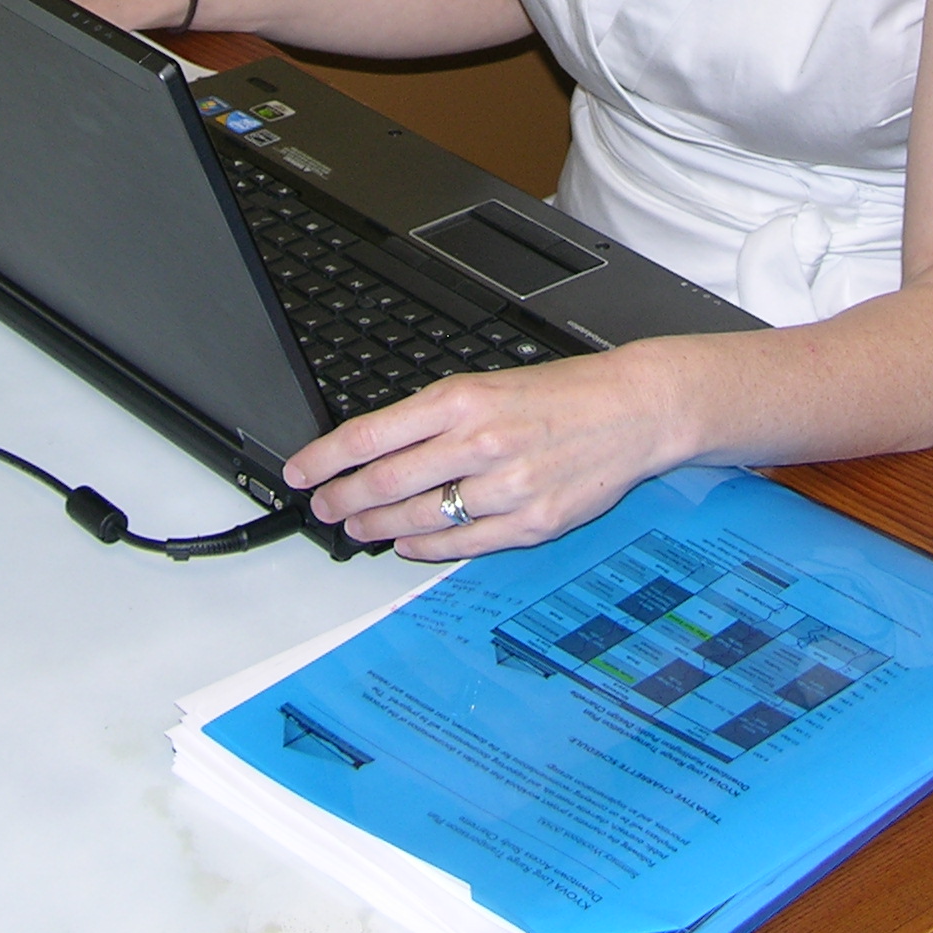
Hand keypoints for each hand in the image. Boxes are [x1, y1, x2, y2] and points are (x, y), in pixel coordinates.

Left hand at [283, 347, 691, 560]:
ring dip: (377, 528)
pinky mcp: (531, 523)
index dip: (325, 458)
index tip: (300, 472)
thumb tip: (376, 448)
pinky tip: (406, 544)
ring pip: (419, 519)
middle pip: (386, 483)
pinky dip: (425, 548)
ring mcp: (505, 488)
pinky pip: (462, 544)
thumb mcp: (487, 385)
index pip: (371, 435)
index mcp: (461, 400)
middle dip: (342, 499)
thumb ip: (433, 417)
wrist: (632, 410)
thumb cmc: (560, 395)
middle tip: (321, 508)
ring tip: (356, 527)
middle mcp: (479, 443)